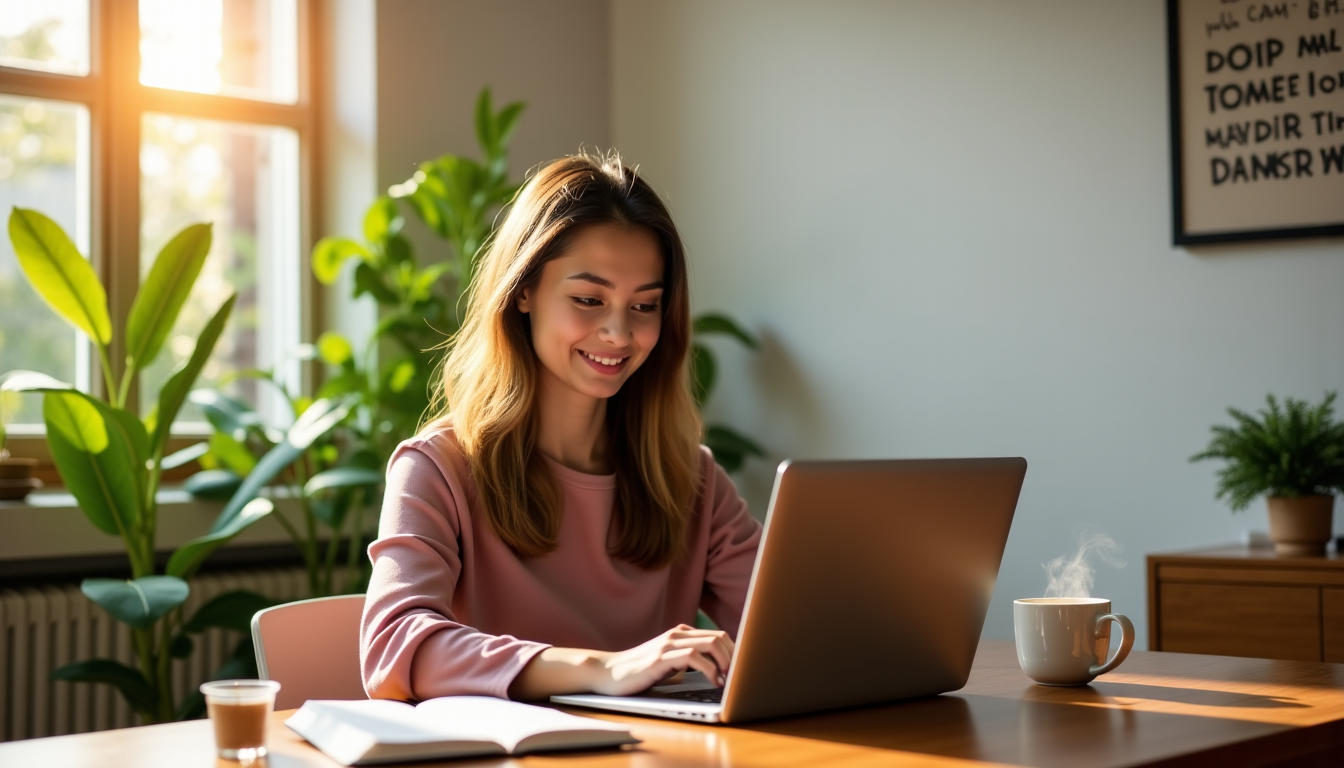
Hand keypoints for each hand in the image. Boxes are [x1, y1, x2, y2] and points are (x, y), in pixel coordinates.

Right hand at [593, 624, 733, 695]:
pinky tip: (713, 681)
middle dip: (735, 657)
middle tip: (739, 677)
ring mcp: (669, 645)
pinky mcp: (661, 658)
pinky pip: (694, 656)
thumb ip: (687, 660)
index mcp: (681, 634)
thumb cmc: (639, 672)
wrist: (607, 673)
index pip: (718, 636)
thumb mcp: (668, 663)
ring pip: (711, 643)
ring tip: (728, 681)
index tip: (741, 671)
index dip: (735, 652)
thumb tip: (717, 671)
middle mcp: (677, 634)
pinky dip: (709, 669)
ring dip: (726, 662)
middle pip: (719, 637)